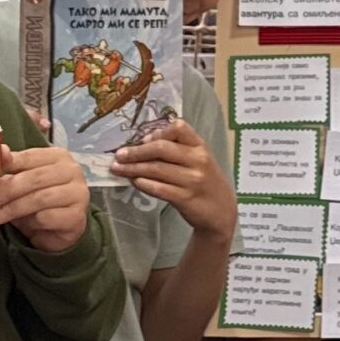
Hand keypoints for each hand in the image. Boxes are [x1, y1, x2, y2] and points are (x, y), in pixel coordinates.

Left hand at [0, 142, 90, 252]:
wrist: (61, 228)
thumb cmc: (40, 199)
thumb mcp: (23, 181)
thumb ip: (13, 166)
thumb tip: (0, 150)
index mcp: (58, 156)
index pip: (29, 157)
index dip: (6, 165)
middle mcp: (72, 171)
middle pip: (34, 178)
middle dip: (5, 192)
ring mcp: (77, 194)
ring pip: (39, 199)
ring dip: (10, 210)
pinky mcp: (77, 217)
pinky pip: (46, 218)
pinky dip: (30, 223)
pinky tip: (22, 227)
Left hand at [109, 122, 234, 239]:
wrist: (221, 211)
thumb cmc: (205, 182)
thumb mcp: (199, 160)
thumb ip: (178, 149)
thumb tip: (143, 141)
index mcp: (200, 146)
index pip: (179, 128)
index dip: (158, 132)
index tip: (142, 139)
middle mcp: (198, 160)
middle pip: (162, 148)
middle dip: (136, 151)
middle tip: (119, 155)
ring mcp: (193, 180)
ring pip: (157, 169)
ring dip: (133, 168)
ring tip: (118, 169)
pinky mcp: (186, 198)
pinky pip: (159, 188)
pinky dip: (143, 184)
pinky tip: (134, 182)